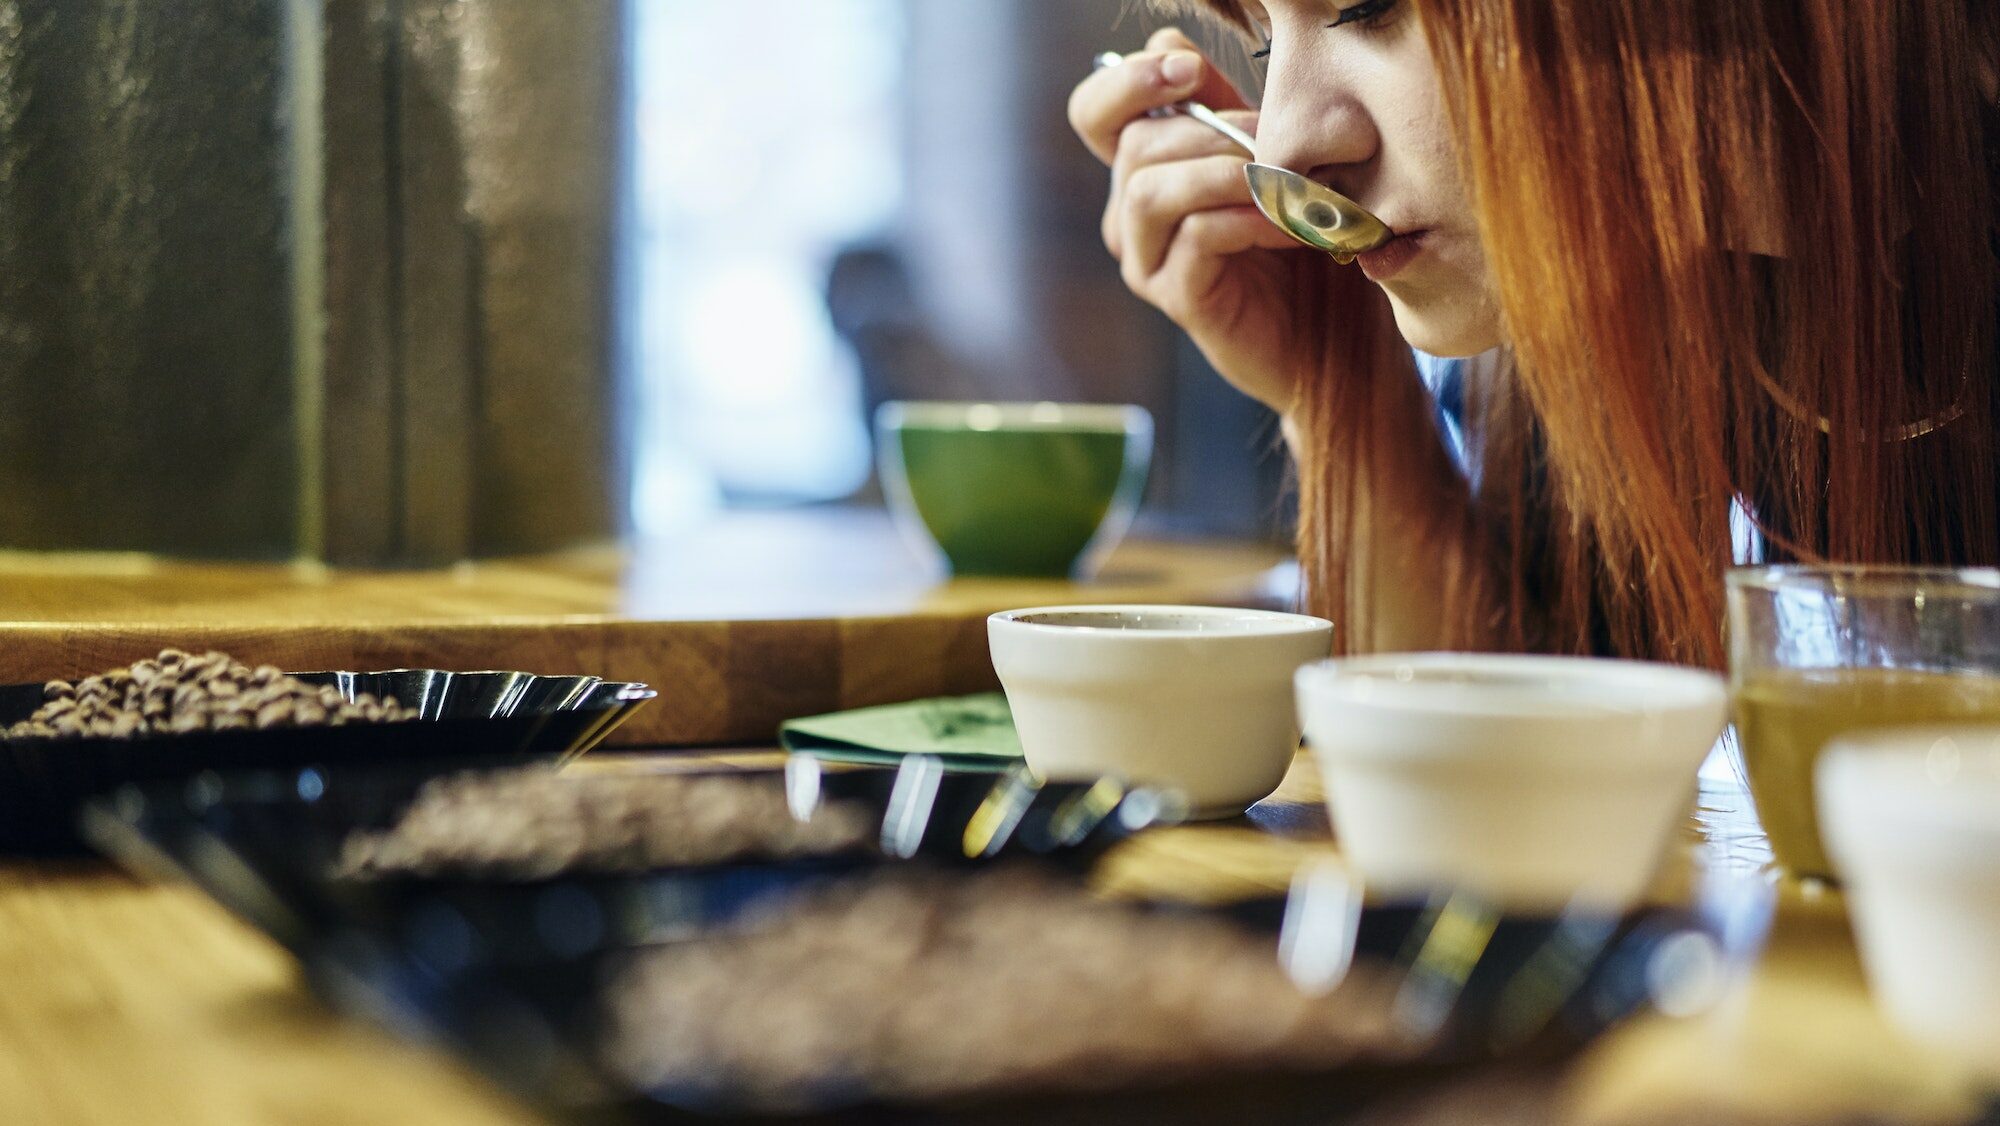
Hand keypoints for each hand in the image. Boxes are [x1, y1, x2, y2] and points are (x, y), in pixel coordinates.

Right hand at [1069, 28, 1388, 413]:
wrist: (1339, 340)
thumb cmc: (1307, 242)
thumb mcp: (1270, 157)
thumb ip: (1225, 108)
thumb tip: (1172, 45)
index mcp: (1145, 171)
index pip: (1097, 112)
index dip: (1128, 82)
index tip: (1189, 70)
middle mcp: (1131, 216)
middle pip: (1134, 145)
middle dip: (1212, 130)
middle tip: (1277, 142)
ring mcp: (1149, 261)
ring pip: (1150, 190)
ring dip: (1226, 173)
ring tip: (1285, 184)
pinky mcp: (1179, 299)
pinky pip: (1196, 238)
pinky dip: (1251, 221)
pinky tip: (1294, 227)